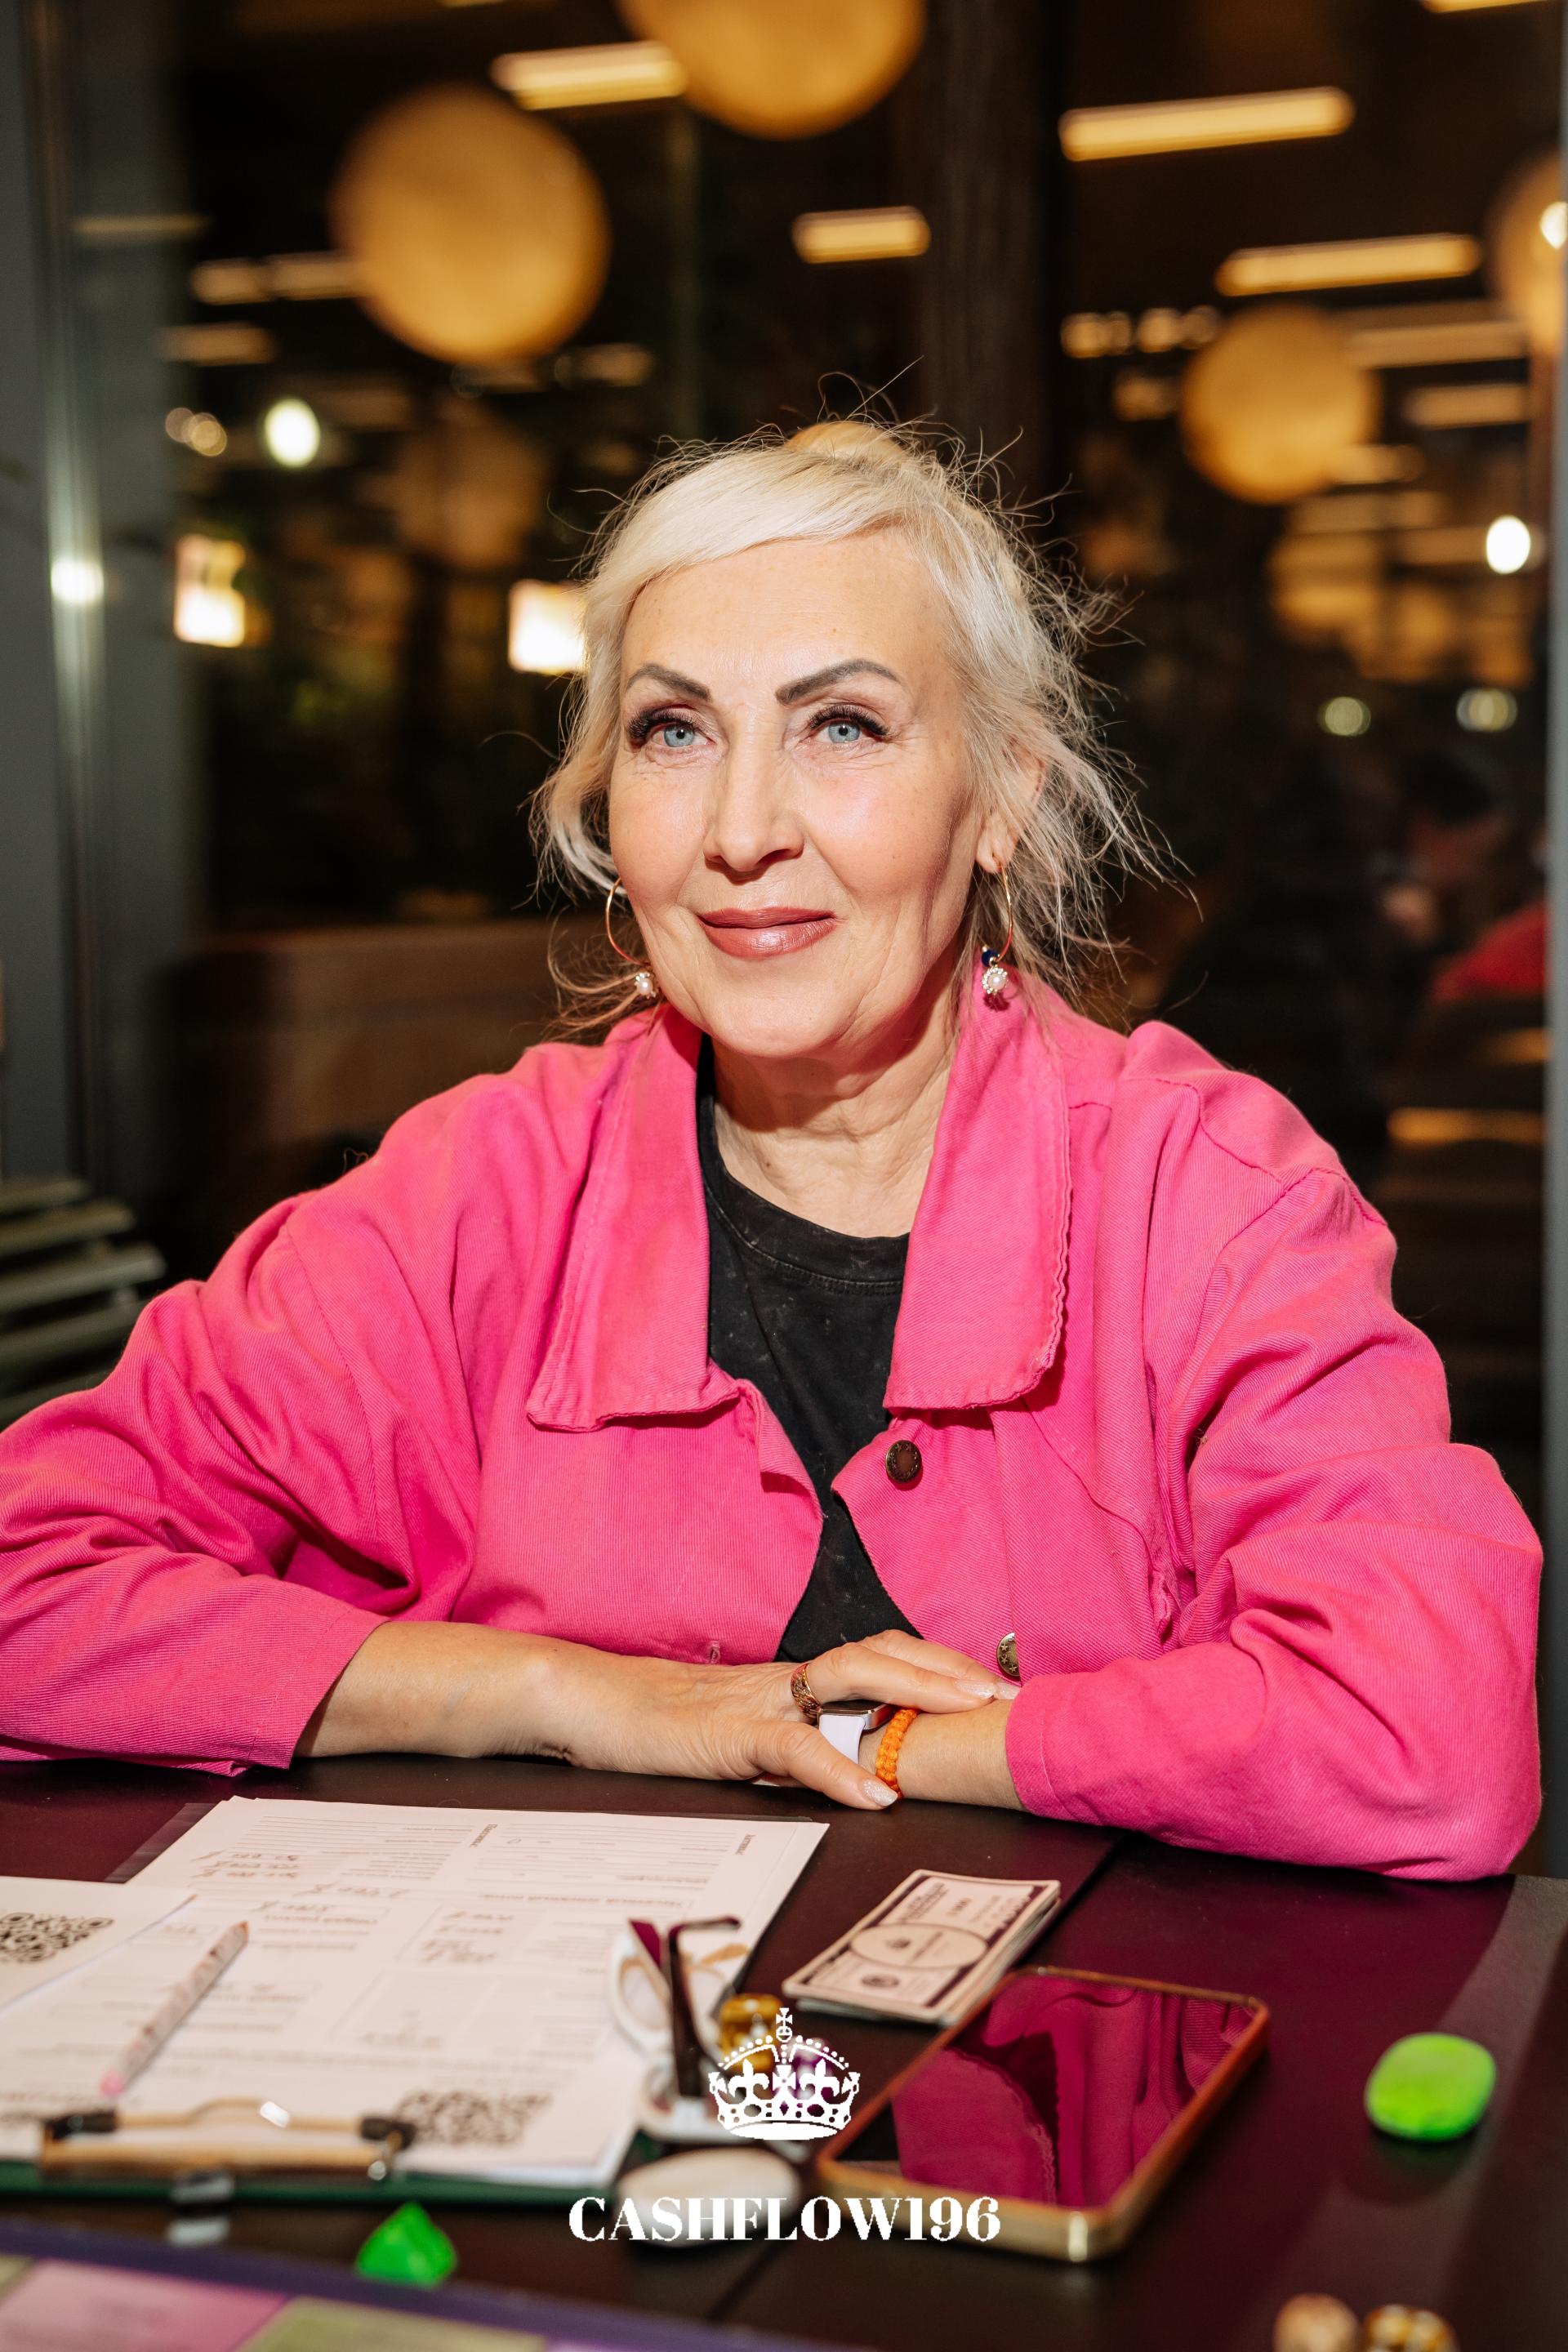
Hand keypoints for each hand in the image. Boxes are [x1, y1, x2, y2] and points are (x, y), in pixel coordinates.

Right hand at [529, 1628, 1013, 1809]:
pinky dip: (839, 1769)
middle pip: (883, 1654)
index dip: (940, 1665)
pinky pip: (794, 1747)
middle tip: (1009, 1698)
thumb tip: (857, 1768)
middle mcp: (788, 1681)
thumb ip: (794, 1744)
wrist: (587, 1706)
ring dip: (916, 1694)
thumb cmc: (661, 1728)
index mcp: (795, 1682)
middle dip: (952, 1672)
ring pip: (850, 1679)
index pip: (881, 1656)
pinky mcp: (729, 1735)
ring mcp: (761, 1702)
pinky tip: (876, 1793)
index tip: (995, 1688)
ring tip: (967, 1719)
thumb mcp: (742, 1738)